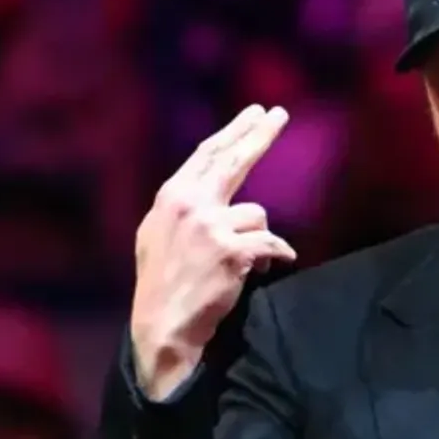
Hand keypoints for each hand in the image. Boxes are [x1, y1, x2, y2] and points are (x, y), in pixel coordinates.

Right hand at [129, 104, 296, 398]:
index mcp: (171, 197)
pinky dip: (276, 256)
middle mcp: (189, 204)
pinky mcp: (233, 252)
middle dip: (260, 135)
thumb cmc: (163, 281)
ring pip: (258, 214)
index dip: (234, 131)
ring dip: (259, 237)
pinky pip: (272, 244)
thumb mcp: (158, 232)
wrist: (162, 325)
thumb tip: (207, 183)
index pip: (208, 154)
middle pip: (233, 160)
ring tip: (246, 261)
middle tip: (280, 114)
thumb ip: (184, 205)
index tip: (255, 113)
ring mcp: (211, 226)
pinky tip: (267, 268)